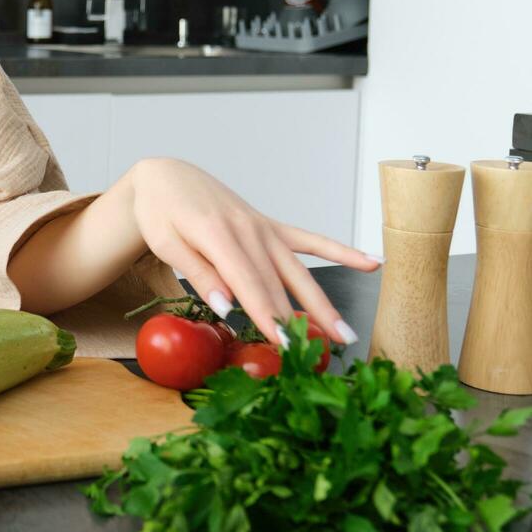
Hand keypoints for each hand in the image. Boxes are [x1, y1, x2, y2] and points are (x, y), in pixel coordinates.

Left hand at [128, 157, 380, 347]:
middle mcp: (248, 230)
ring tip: (345, 332)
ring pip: (298, 269)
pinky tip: (371, 262)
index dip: (266, 315)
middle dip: (299, 320)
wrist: (167, 176)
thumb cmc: (160, 211)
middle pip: (277, 283)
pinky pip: (309, 239)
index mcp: (218, 234)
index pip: (247, 284)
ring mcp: (263, 227)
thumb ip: (196, 272)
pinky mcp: (269, 225)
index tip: (283, 343)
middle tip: (322, 354)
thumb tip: (224, 307)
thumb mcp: (165, 241)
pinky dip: (340, 250)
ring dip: (323, 302)